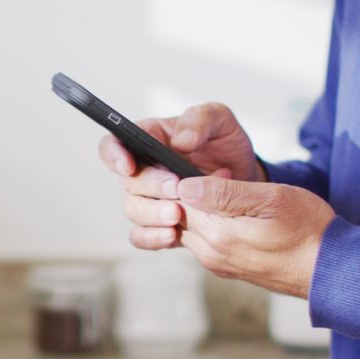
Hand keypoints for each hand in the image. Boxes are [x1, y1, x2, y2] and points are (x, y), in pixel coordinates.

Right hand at [97, 102, 265, 255]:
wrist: (245, 181)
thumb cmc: (226, 146)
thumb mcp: (221, 121)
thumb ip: (200, 120)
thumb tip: (181, 140)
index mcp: (149, 139)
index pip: (114, 144)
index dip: (114, 155)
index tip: (128, 166)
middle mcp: (143, 170)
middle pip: (127, 181)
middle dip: (151, 187)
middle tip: (177, 188)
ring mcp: (149, 199)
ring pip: (133, 210)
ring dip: (153, 214)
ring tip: (178, 215)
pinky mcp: (159, 224)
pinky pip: (141, 236)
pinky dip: (153, 238)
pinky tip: (171, 235)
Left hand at [176, 176, 333, 297]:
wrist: (329, 268)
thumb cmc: (307, 229)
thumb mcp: (270, 199)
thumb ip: (224, 193)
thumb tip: (184, 187)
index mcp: (218, 235)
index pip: (177, 201)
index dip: (187, 178)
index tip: (211, 169)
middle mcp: (210, 253)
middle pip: (178, 216)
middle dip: (189, 194)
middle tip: (222, 177)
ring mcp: (217, 263)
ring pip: (190, 228)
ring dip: (201, 208)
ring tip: (230, 192)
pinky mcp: (226, 267)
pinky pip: (203, 240)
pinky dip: (211, 222)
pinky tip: (234, 212)